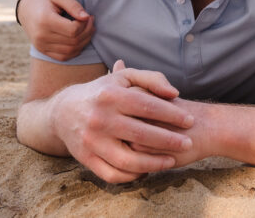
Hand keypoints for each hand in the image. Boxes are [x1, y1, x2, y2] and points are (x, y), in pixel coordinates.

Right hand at [19, 0, 95, 60]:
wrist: (26, 7)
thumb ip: (74, 5)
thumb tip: (87, 17)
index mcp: (45, 21)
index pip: (73, 30)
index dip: (85, 24)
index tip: (88, 16)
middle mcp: (41, 36)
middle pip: (73, 42)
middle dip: (87, 32)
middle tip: (91, 21)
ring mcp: (41, 45)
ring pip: (70, 51)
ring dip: (84, 42)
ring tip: (87, 29)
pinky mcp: (42, 51)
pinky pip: (63, 57)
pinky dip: (75, 50)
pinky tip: (79, 39)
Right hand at [50, 60, 194, 183]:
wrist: (64, 111)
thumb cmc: (104, 92)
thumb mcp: (125, 77)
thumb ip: (152, 79)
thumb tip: (174, 93)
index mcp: (111, 96)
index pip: (148, 106)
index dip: (172, 114)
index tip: (189, 120)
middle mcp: (99, 119)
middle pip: (141, 134)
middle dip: (169, 140)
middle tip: (188, 142)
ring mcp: (91, 141)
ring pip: (128, 160)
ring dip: (154, 163)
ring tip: (171, 160)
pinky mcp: (85, 159)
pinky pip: (112, 174)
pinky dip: (132, 176)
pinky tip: (148, 169)